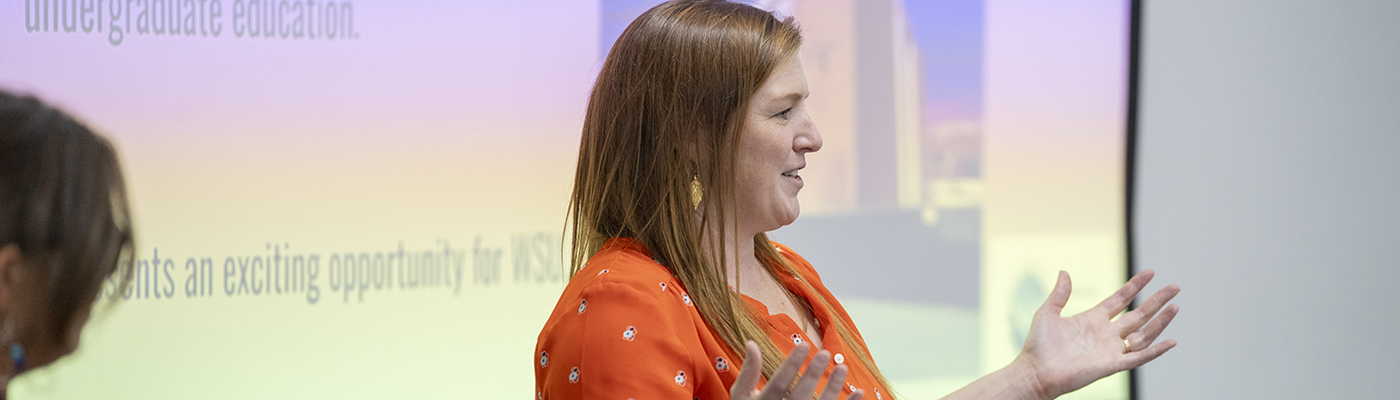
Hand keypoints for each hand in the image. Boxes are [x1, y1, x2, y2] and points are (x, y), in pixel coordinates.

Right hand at [730, 341, 863, 399]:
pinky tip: (859, 392)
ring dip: (833, 388)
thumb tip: (752, 344)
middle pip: (801, 396)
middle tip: (825, 354)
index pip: (779, 384)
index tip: (804, 345)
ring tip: (842, 368)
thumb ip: (748, 373)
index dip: (791, 365)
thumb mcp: (742, 397)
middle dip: (813, 374)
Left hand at [1018, 269, 1179, 397]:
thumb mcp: (1048, 313)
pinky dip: (1156, 350)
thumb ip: (1059, 294)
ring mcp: (1110, 349)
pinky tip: (1171, 341)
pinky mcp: (1112, 365)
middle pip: (1138, 314)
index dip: (1135, 286)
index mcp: (1092, 319)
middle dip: (1157, 300)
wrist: (1035, 372)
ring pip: (1143, 334)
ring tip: (1175, 306)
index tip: (1150, 272)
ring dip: (1160, 321)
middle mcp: (1105, 334)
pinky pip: (1139, 357)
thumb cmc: (1038, 347)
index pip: (1120, 299)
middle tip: (1175, 287)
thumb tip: (1064, 272)